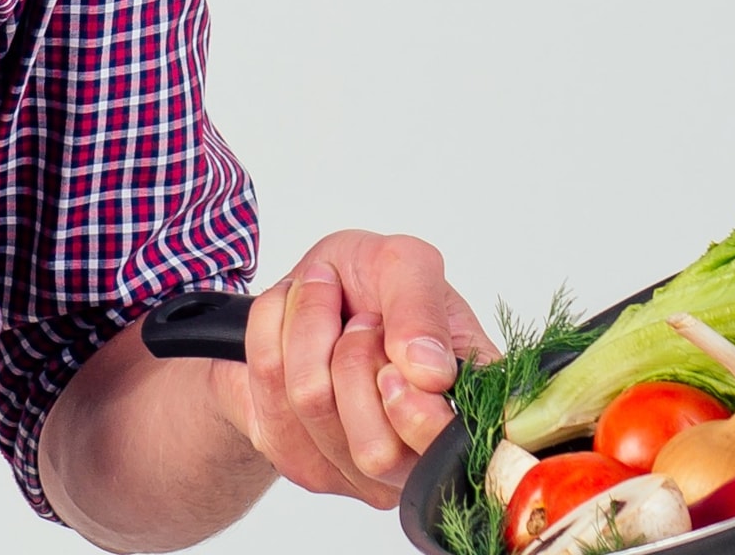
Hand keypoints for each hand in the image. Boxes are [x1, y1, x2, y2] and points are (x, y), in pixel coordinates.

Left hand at [224, 230, 496, 507]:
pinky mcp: (298, 459)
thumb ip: (422, 308)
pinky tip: (292, 325)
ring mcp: (356, 471)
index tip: (396, 356)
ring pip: (312, 405)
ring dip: (309, 331)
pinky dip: (271, 331)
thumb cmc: (370, 281)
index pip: (448, 459)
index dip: (416, 411)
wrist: (306, 289)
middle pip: (375, 450)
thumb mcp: (404, 263)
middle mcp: (417, 459)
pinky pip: (268, 390)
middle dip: (354, 355)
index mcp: (466, 414)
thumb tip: (430, 373)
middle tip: (362, 320)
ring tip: (328, 311)